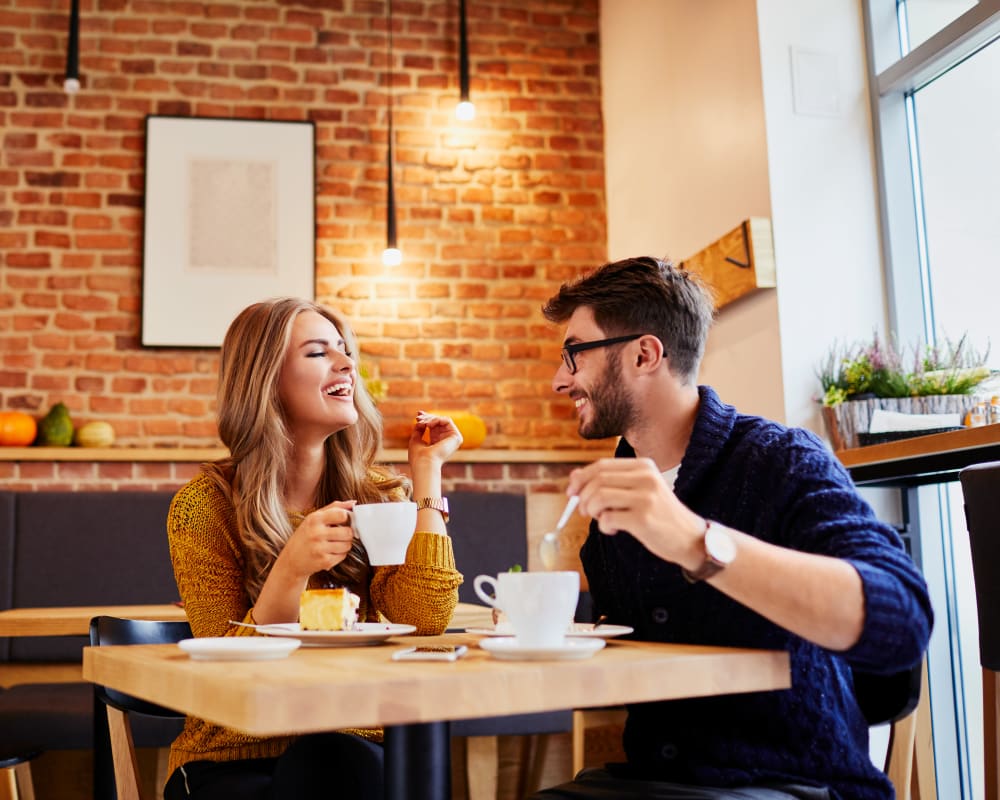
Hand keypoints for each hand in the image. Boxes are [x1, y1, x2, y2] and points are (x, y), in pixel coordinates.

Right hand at [278, 501, 356, 577]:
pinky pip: (343, 555)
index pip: (342, 515)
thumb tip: (353, 503)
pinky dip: (340, 554)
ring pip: (348, 545)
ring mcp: (320, 548)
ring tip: (334, 544)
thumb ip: (334, 507)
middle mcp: (316, 533)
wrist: (291, 561)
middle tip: (340, 534)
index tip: (344, 521)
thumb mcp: (314, 518)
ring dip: (344, 545)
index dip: (347, 518)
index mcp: (314, 519)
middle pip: (348, 532)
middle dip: (347, 533)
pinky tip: (330, 552)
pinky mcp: (324, 561)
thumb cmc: (304, 536)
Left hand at [408, 410, 462, 467]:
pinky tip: (428, 424)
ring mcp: (452, 440)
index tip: (418, 414)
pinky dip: (436, 420)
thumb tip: (421, 419)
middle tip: (418, 417)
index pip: (435, 427)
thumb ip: (419, 429)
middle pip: (439, 423)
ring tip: (422, 422)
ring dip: (430, 419)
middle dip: (427, 417)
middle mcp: (446, 442)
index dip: (427, 419)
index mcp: (437, 444)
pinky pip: (447, 420)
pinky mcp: (457, 437)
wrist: (424, 462)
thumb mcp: (416, 439)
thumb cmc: (418, 455)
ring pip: (442, 420)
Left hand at [566, 457, 705, 568]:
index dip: (581, 478)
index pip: (602, 465)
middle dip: (583, 496)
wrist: (690, 538)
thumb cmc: (660, 515)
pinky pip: (607, 518)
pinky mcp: (643, 519)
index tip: (571, 492)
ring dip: (591, 511)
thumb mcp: (639, 491)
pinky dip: (603, 526)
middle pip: (597, 480)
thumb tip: (574, 477)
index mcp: (644, 466)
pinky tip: (613, 529)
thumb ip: (610, 482)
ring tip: (600, 519)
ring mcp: (645, 497)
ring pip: (599, 497)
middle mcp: (645, 477)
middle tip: (583, 510)